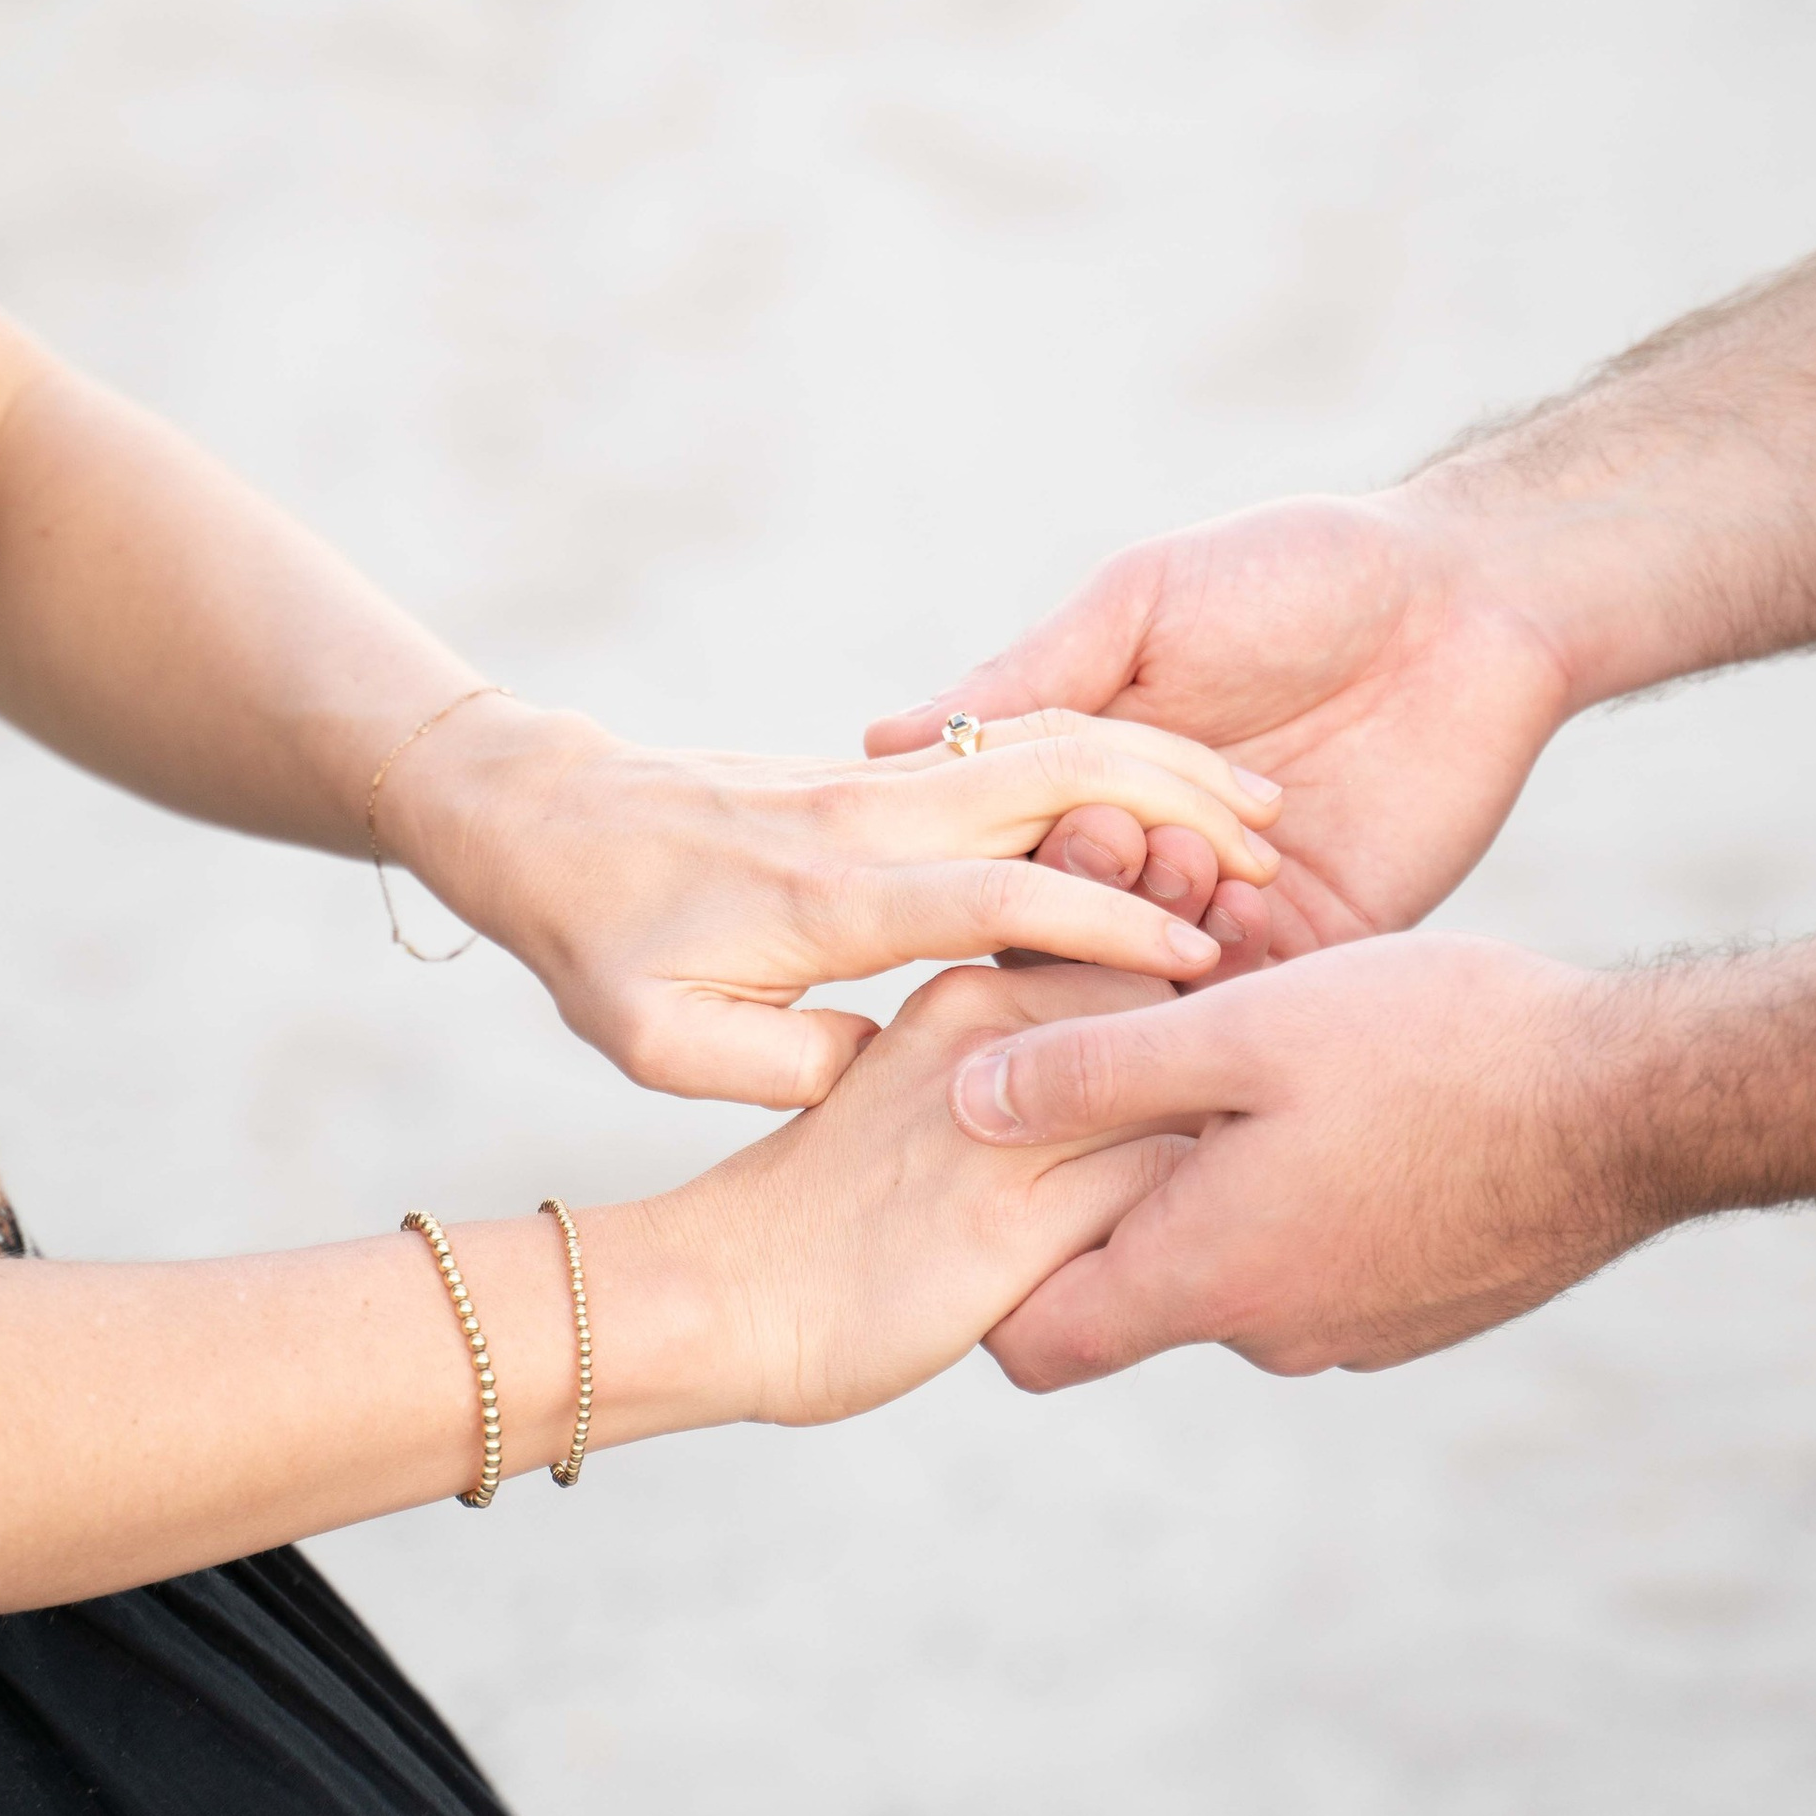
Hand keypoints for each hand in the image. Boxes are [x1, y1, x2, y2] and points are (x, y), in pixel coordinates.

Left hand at [379, 696, 1282, 1105]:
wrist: (540, 815)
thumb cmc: (596, 944)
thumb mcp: (655, 1039)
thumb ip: (776, 1066)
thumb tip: (887, 1071)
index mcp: (832, 895)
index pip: (1002, 897)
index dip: (1106, 928)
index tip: (1198, 965)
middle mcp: (870, 820)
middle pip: (1053, 784)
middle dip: (1172, 815)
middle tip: (1274, 862)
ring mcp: (879, 782)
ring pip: (1047, 744)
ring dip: (1159, 767)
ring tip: (1259, 812)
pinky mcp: (880, 770)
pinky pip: (1014, 745)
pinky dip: (1110, 751)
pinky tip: (1180, 783)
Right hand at [639, 963, 1190, 1425]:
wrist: (726, 1295)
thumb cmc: (840, 1204)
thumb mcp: (928, 1087)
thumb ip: (1026, 1061)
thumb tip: (1159, 1079)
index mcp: (970, 994)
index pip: (1142, 959)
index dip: (1214, 1000)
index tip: (1242, 1055)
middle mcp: (990, 1041)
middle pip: (1185, 1015)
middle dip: (1238, 1064)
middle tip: (1263, 1125)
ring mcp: (1001, 1129)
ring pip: (1188, 1095)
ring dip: (1233, 1141)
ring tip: (1243, 1193)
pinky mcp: (1010, 1224)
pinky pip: (1161, 1192)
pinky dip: (1201, 1214)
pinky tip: (1200, 1251)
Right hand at [862, 493, 1573, 974]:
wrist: (1471, 595)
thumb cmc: (1300, 572)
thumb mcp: (1143, 604)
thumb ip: (1030, 680)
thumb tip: (878, 738)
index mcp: (1094, 776)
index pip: (1008, 847)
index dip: (997, 850)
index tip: (1002, 826)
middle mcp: (1155, 852)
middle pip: (1073, 924)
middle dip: (1082, 892)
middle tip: (1111, 843)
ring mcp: (1240, 905)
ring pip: (1154, 971)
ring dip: (1153, 932)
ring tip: (1181, 876)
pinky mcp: (1328, 939)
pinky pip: (1258, 992)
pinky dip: (1234, 968)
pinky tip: (1240, 924)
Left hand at [940, 932, 1656, 1383]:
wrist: (1637, 1104)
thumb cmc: (1438, 1048)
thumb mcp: (1242, 1029)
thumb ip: (1090, 1070)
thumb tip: (962, 1103)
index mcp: (1209, 1278)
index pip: (1035, 1345)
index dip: (995, 1268)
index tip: (1003, 1165)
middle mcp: (1275, 1333)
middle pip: (1133, 1291)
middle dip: (1112, 1191)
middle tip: (1134, 1061)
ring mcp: (1357, 1328)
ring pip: (1234, 1261)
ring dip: (1218, 1178)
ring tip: (1249, 1059)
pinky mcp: (1425, 1305)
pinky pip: (1319, 1255)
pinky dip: (1302, 1189)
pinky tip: (1344, 1092)